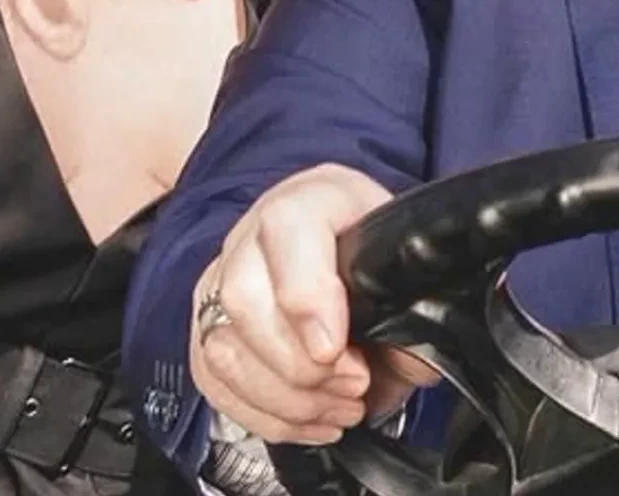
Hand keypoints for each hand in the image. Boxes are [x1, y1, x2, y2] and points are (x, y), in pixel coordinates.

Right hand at [189, 165, 438, 444]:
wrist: (346, 254)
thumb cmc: (374, 256)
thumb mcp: (405, 262)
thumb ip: (413, 306)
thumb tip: (411, 358)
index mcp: (309, 198)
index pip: (286, 229)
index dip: (306, 296)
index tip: (333, 348)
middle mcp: (251, 236)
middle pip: (242, 297)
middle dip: (298, 363)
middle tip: (354, 383)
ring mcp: (220, 283)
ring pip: (221, 348)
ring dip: (285, 398)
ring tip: (340, 408)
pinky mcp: (206, 330)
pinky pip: (215, 383)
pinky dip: (265, 416)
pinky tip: (312, 419)